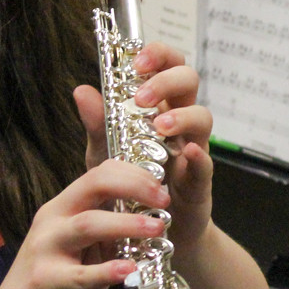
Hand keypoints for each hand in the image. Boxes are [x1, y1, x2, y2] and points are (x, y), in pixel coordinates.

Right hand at [0, 160, 169, 288]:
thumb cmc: (53, 283)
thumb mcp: (85, 250)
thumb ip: (110, 230)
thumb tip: (152, 214)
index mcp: (64, 207)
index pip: (100, 173)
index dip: (135, 174)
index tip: (163, 186)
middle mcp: (52, 221)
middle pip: (94, 185)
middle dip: (134, 186)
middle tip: (165, 200)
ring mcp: (45, 250)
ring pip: (88, 224)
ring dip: (127, 224)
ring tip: (157, 229)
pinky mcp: (43, 282)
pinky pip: (78, 275)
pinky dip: (105, 271)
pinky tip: (129, 269)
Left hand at [73, 43, 214, 254]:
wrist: (146, 232)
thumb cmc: (131, 185)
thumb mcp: (106, 152)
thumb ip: (98, 122)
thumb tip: (81, 90)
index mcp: (159, 107)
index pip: (167, 66)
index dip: (158, 55)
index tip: (137, 63)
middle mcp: (180, 122)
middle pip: (190, 81)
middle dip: (167, 80)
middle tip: (142, 97)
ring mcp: (193, 149)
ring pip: (203, 118)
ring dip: (183, 116)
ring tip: (160, 126)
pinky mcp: (199, 182)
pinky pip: (207, 164)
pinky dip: (200, 157)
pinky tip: (187, 154)